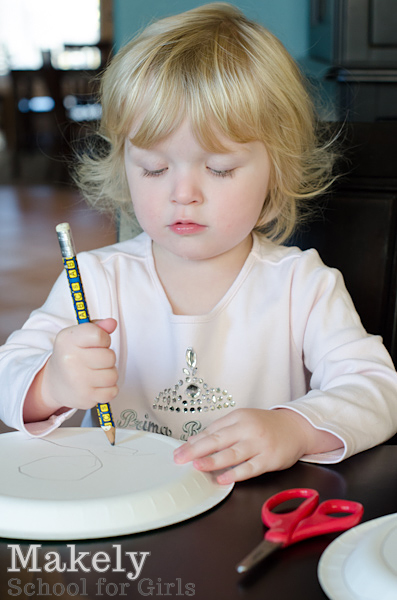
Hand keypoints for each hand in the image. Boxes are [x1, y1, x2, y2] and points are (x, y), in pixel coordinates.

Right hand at [24, 318, 117, 421]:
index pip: (99, 335)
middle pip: (110, 357)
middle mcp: (70, 360)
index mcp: (67, 340)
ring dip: (109, 374)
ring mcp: (77, 381)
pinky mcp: (85, 398)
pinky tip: (96, 384)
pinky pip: (112, 392)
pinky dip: (108, 389)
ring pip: (113, 375)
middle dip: (107, 358)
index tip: (97, 343)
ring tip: (96, 372)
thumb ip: (97, 327)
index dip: (104, 339)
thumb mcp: (79, 336)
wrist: (54, 382)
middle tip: (95, 360)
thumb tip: (112, 323)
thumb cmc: (72, 355)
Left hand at [173, 408, 336, 484]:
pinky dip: (235, 473)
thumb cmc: (265, 426)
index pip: (212, 430)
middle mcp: (248, 428)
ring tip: (197, 466)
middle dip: (197, 450)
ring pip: (233, 453)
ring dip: (213, 460)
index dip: (194, 441)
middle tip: (179, 458)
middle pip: (218, 439)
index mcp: (239, 417)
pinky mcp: (270, 459)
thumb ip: (221, 430)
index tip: (178, 452)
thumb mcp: (243, 421)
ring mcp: (260, 444)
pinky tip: (222, 478)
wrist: (297, 428)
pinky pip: (250, 468)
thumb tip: (194, 442)